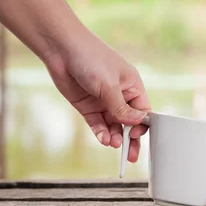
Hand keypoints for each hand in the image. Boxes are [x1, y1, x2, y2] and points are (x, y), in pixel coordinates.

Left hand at [44, 34, 150, 161]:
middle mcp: (120, 95)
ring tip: (112, 144)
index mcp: (132, 86)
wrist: (62, 49)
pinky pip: (98, 124)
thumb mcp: (109, 86)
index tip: (135, 134)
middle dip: (131, 139)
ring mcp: (103, 102)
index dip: (141, 125)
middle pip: (129, 122)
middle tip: (131, 156)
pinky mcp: (88, 107)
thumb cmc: (92, 59)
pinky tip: (103, 139)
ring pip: (113, 126)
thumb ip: (121, 108)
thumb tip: (137, 124)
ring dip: (114, 136)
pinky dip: (101, 133)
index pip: (143, 111)